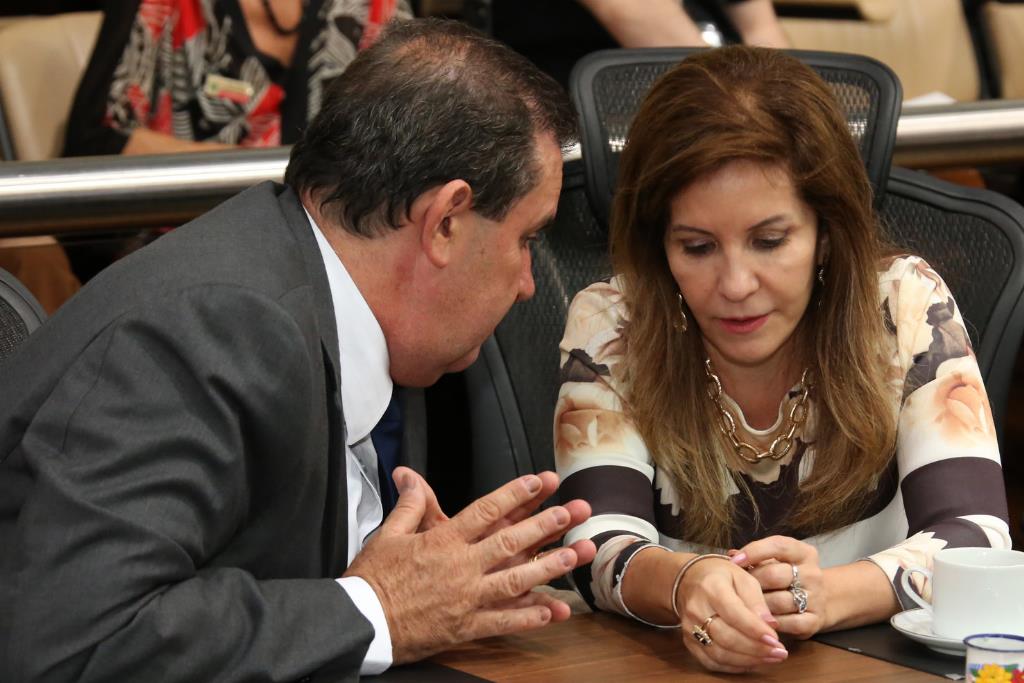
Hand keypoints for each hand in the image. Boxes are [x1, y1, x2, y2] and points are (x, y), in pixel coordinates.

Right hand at [344, 468, 596, 663]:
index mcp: (442, 541)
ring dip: (548, 567)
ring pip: (515, 580)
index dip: (514, 494)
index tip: (539, 481)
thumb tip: (410, 476)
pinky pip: (503, 622)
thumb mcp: (388, 534)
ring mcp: (465, 598)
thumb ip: (409, 504)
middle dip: (543, 525)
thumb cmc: (372, 579)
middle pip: (509, 542)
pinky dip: (529, 617)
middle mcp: (460, 567)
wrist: (362, 622)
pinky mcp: (464, 626)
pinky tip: (552, 610)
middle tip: (570, 511)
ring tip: (574, 555)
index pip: (485, 511)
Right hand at [676, 556, 788, 672]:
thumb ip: (756, 600)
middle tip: (780, 652)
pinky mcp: (689, 641)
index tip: (775, 639)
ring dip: (749, 660)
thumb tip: (771, 625)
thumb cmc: (720, 576)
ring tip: (770, 658)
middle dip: (756, 649)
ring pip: (720, 654)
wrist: (689, 579)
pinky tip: (752, 662)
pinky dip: (734, 667)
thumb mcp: (742, 577)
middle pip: (727, 638)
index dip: (755, 630)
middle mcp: (697, 609)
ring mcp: (690, 628)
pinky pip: (711, 662)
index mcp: (711, 587)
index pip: (734, 613)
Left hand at [734, 535, 825, 637]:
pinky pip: (786, 623)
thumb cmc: (788, 577)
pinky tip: (760, 620)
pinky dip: (770, 622)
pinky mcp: (815, 621)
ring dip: (758, 604)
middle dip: (752, 581)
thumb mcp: (777, 561)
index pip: (778, 546)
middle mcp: (813, 574)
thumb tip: (732, 554)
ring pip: (778, 601)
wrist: (821, 600)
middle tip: (737, 587)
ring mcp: (816, 598)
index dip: (754, 551)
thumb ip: (756, 556)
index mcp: (804, 553)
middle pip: (774, 575)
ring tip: (746, 604)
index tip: (734, 561)